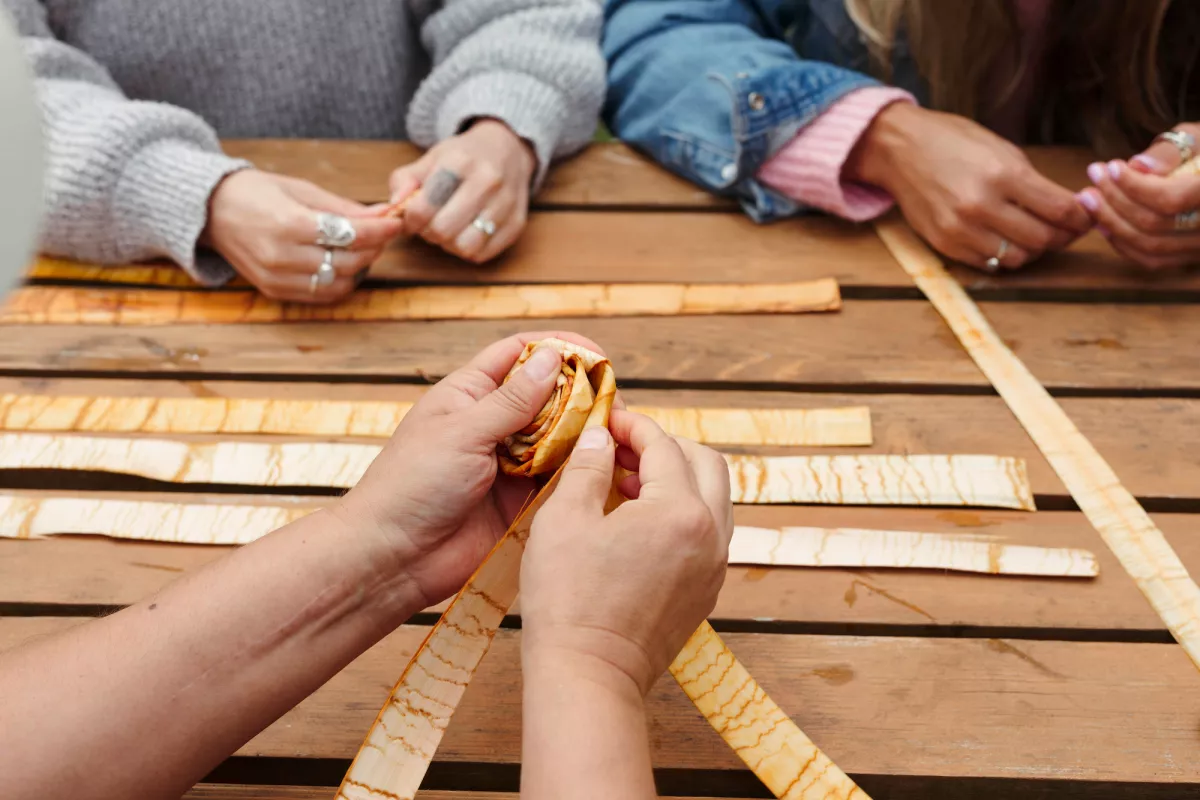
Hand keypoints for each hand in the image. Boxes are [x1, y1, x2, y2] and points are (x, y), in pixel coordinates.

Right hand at [204, 170, 403, 302]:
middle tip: (380, 233)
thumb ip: (342, 206)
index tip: (395, 222)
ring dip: (359, 267)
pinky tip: (342, 265)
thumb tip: (383, 213)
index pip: (351, 234)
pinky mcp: (274, 291)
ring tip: (361, 248)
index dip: (380, 229)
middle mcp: (282, 256)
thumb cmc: (255, 193)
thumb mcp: (300, 189)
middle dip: (373, 247)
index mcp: (289, 224)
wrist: (209, 211)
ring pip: (339, 283)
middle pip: (350, 261)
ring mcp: (277, 278)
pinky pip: (321, 295)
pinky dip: (339, 282)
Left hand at [334, 332, 603, 606]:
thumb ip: (512, 400)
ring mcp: (508, 462)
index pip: (518, 354)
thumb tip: (552, 358)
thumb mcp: (463, 432)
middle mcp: (492, 423)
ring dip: (584, 434)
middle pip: (547, 395)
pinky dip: (579, 471)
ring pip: (558, 437)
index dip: (557, 348)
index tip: (596, 355)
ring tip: (615, 435)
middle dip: (581, 395)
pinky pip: (557, 478)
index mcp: (469, 394)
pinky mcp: (520, 500)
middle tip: (614, 404)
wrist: (394, 557)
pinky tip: (602, 468)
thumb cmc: (413, 484)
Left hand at [389, 119, 535, 263]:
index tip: (413, 215)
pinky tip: (466, 234)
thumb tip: (394, 208)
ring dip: (450, 244)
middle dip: (429, 233)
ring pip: (465, 247)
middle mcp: (487, 181)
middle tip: (430, 224)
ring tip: (449, 230)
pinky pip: (484, 254)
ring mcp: (506, 204)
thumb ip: (403, 181)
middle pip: (443, 230)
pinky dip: (469, 250)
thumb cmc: (463, 157)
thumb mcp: (430, 158)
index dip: (411, 219)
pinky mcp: (516, 224)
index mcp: (460, 162)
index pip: (424, 207)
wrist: (508, 150)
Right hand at [520, 410, 733, 695]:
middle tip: (622, 447)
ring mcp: (714, 567)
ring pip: (713, 497)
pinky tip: (638, 523)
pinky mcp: (706, 591)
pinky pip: (707, 532)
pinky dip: (681, 513)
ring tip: (626, 484)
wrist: (588, 676)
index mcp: (680, 511)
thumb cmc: (569, 600)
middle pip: (706, 462)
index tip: (608, 419)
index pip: (664, 446)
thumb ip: (587, 467)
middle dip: (666, 445)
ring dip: (676, 478)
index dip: (634, 425)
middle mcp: (710, 535)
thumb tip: (600, 438)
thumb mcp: (564, 520)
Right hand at [847, 103, 1092, 269]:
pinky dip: (1005, 256)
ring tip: (1036, 235)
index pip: (1060, 210)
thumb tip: (1067, 206)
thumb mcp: (1000, 148)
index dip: (1082, 217)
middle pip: (1043, 238)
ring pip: (1018, 257)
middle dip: (1063, 236)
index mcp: (1002, 174)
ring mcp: (961, 229)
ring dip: (1034, 249)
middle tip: (1068, 229)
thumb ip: (1032, 181)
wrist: (899, 149)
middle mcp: (981, 205)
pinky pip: (989, 263)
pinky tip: (1006, 240)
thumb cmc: (952, 141)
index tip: (1087, 216)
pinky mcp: (945, 243)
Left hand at [1076, 123, 1199, 270]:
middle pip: (1154, 224)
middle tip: (1091, 181)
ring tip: (1089, 200)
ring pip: (1150, 246)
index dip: (1135, 186)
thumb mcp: (1195, 139)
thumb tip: (1139, 166)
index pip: (1171, 199)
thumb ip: (1169, 153)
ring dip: (1112, 223)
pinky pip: (1152, 260)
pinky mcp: (1188, 258)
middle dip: (1114, 202)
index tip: (1110, 167)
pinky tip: (1103, 223)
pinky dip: (1123, 243)